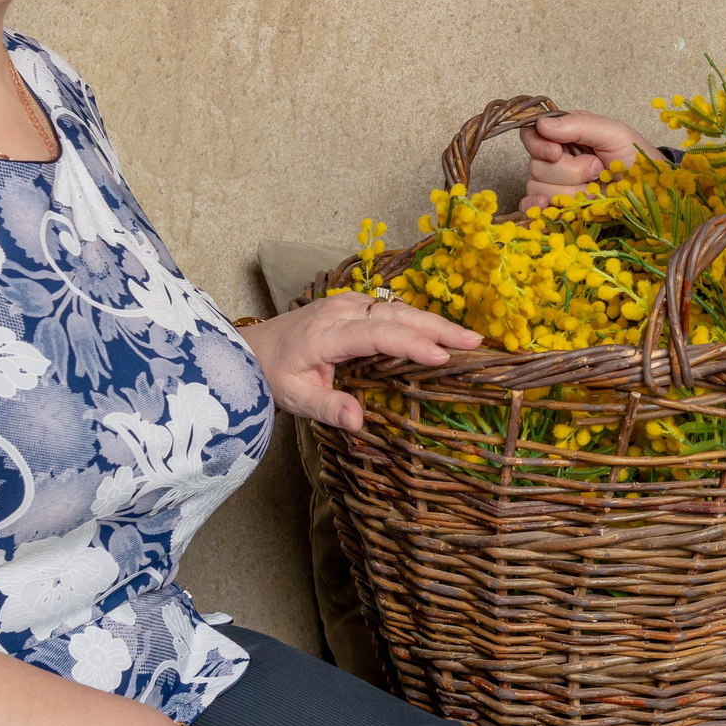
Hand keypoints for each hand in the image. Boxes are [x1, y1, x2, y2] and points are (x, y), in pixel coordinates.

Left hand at [241, 295, 480, 429]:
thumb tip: (358, 422)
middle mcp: (340, 311)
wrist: (252, 349)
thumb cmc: (273, 375)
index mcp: (326, 334)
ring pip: (397, 308)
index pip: (375, 334)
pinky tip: (439, 332)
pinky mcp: (353, 305)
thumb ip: (326, 408)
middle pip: (395, 315)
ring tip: (467, 338)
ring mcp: (347, 303)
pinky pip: (391, 309)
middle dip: (436, 327)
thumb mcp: (294, 398)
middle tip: (473, 342)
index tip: (441, 357)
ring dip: (432, 322)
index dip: (410, 344)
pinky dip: (418, 320)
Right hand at [519, 111, 658, 211]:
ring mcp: (556, 185)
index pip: (532, 135)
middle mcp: (556, 159)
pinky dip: (537, 209)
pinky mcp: (558, 208)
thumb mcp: (614, 133)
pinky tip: (551, 207)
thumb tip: (543, 124)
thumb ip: (579, 125)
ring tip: (595, 187)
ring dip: (571, 190)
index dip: (539, 145)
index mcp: (565, 135)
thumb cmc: (636, 158)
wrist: (651, 192)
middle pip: (536, 165)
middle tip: (597, 169)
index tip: (557, 152)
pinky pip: (532, 209)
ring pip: (537, 187)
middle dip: (569, 170)